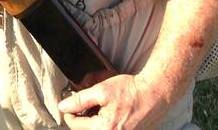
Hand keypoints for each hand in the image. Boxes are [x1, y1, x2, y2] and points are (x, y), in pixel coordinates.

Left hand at [59, 73, 173, 128]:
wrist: (155, 94)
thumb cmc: (131, 91)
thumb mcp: (101, 91)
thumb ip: (80, 100)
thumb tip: (63, 107)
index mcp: (105, 129)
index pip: (75, 126)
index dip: (69, 112)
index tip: (69, 105)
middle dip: (83, 118)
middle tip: (85, 105)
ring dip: (94, 121)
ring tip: (98, 108)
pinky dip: (105, 124)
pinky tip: (109, 113)